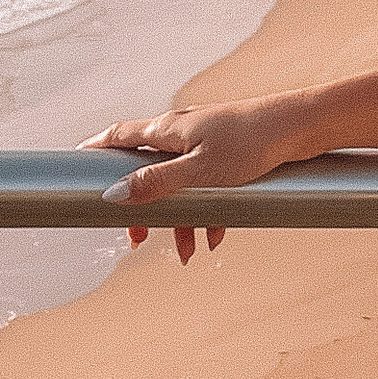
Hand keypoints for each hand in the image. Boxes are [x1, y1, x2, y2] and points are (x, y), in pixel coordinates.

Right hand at [85, 98, 309, 262]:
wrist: (301, 127)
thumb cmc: (251, 143)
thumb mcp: (198, 171)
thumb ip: (156, 183)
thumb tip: (114, 195)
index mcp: (167, 130)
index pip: (118, 137)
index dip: (95, 152)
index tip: (76, 168)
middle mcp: (182, 132)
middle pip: (147, 170)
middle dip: (143, 207)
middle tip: (137, 238)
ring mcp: (205, 142)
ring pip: (179, 185)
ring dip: (180, 219)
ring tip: (187, 252)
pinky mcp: (228, 153)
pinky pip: (205, 187)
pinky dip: (206, 212)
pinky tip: (216, 236)